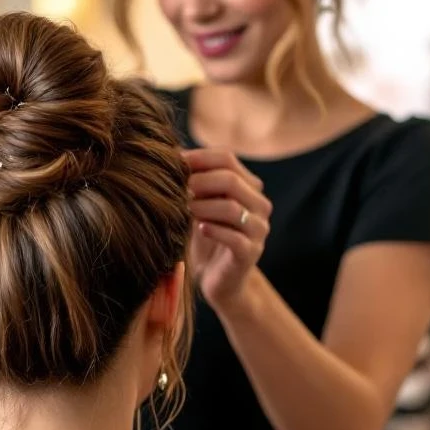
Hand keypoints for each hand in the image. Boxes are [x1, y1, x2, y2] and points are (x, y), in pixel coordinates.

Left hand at [184, 148, 271, 306]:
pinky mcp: (251, 253)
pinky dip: (213, 230)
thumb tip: (169, 152)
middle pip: (231, 180)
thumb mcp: (198, 203)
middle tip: (175, 188)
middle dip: (198, 181)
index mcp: (248, 186)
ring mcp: (258, 230)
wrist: (215, 277)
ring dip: (202, 206)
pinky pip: (234, 237)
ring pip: (232, 208)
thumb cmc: (204, 235)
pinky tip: (198, 229)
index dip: (199, 157)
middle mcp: (259, 205)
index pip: (227, 158)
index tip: (173, 162)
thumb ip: (192, 180)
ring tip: (182, 209)